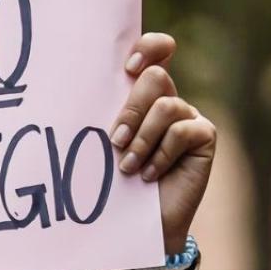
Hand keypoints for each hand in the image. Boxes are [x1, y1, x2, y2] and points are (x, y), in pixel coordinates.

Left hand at [110, 32, 215, 253]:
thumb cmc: (109, 178)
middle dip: (131, 109)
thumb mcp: (100, 140)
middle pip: (155, 78)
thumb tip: (66, 85)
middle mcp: (166, 99)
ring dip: (142, 139)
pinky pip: (182, 131)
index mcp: (140, 92)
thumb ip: (98, 111)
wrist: (132, 221)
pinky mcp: (204, 137)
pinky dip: (161, 154)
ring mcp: (187, 116)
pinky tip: (149, 174)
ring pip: (166, 105)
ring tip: (126, 166)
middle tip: (114, 139)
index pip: (155, 50)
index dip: (148, 48)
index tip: (128, 67)